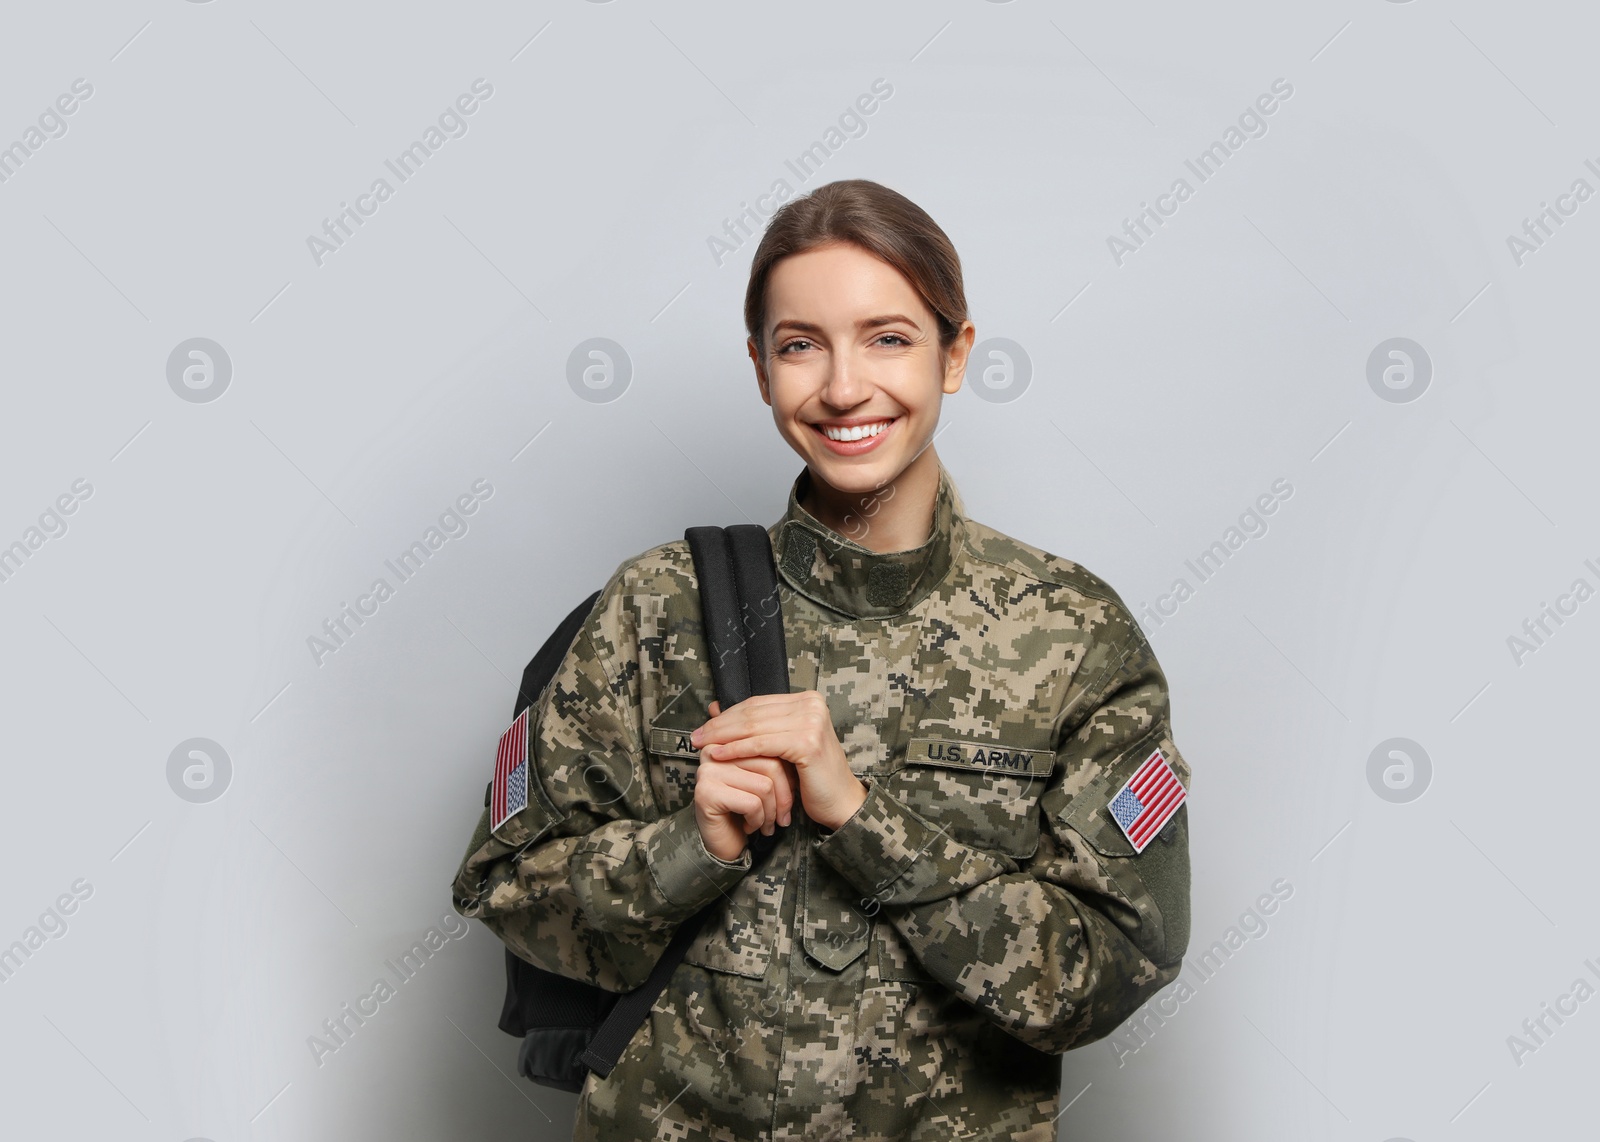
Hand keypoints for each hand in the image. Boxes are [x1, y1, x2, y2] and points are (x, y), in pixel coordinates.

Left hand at [692, 691, 867, 834]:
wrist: (839, 801)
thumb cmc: (809, 776)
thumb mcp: (780, 744)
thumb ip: (753, 726)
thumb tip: (713, 707)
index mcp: (808, 700)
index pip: (757, 703)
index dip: (727, 714)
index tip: (704, 727)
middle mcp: (812, 705)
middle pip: (754, 712)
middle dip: (720, 725)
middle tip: (696, 737)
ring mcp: (812, 722)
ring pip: (754, 726)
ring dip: (723, 736)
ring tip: (702, 746)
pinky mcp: (807, 742)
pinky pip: (761, 744)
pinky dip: (736, 749)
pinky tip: (719, 755)